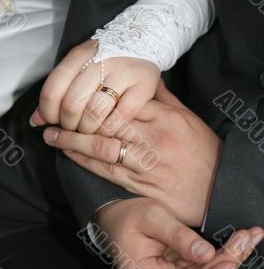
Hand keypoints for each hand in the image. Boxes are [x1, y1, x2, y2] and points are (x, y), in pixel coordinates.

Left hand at [30, 39, 159, 133]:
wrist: (144, 40)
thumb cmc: (106, 60)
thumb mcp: (78, 67)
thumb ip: (56, 92)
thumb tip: (37, 120)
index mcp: (79, 55)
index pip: (52, 90)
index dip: (48, 112)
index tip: (52, 121)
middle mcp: (100, 62)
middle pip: (72, 104)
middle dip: (68, 125)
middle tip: (73, 129)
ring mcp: (123, 73)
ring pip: (95, 113)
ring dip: (87, 130)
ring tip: (89, 130)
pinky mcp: (143, 87)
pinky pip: (120, 117)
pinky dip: (109, 129)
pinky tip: (107, 129)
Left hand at [43, 80, 221, 226]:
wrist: (217, 188)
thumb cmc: (204, 151)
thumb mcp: (188, 118)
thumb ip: (164, 98)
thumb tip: (147, 79)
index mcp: (165, 117)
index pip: (122, 102)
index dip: (94, 98)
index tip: (76, 94)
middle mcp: (152, 138)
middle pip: (106, 122)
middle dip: (75, 118)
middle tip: (52, 115)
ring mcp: (145, 162)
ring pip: (101, 146)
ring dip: (72, 140)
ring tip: (51, 135)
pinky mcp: (139, 184)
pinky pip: (106, 170)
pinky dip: (84, 161)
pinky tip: (69, 153)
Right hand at [95, 198, 263, 268]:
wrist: (113, 210)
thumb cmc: (127, 213)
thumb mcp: (152, 216)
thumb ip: (178, 236)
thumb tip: (207, 254)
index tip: (231, 261)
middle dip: (226, 262)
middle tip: (248, 239)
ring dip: (226, 257)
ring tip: (247, 237)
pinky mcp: (170, 265)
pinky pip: (196, 264)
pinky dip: (216, 253)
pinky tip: (233, 241)